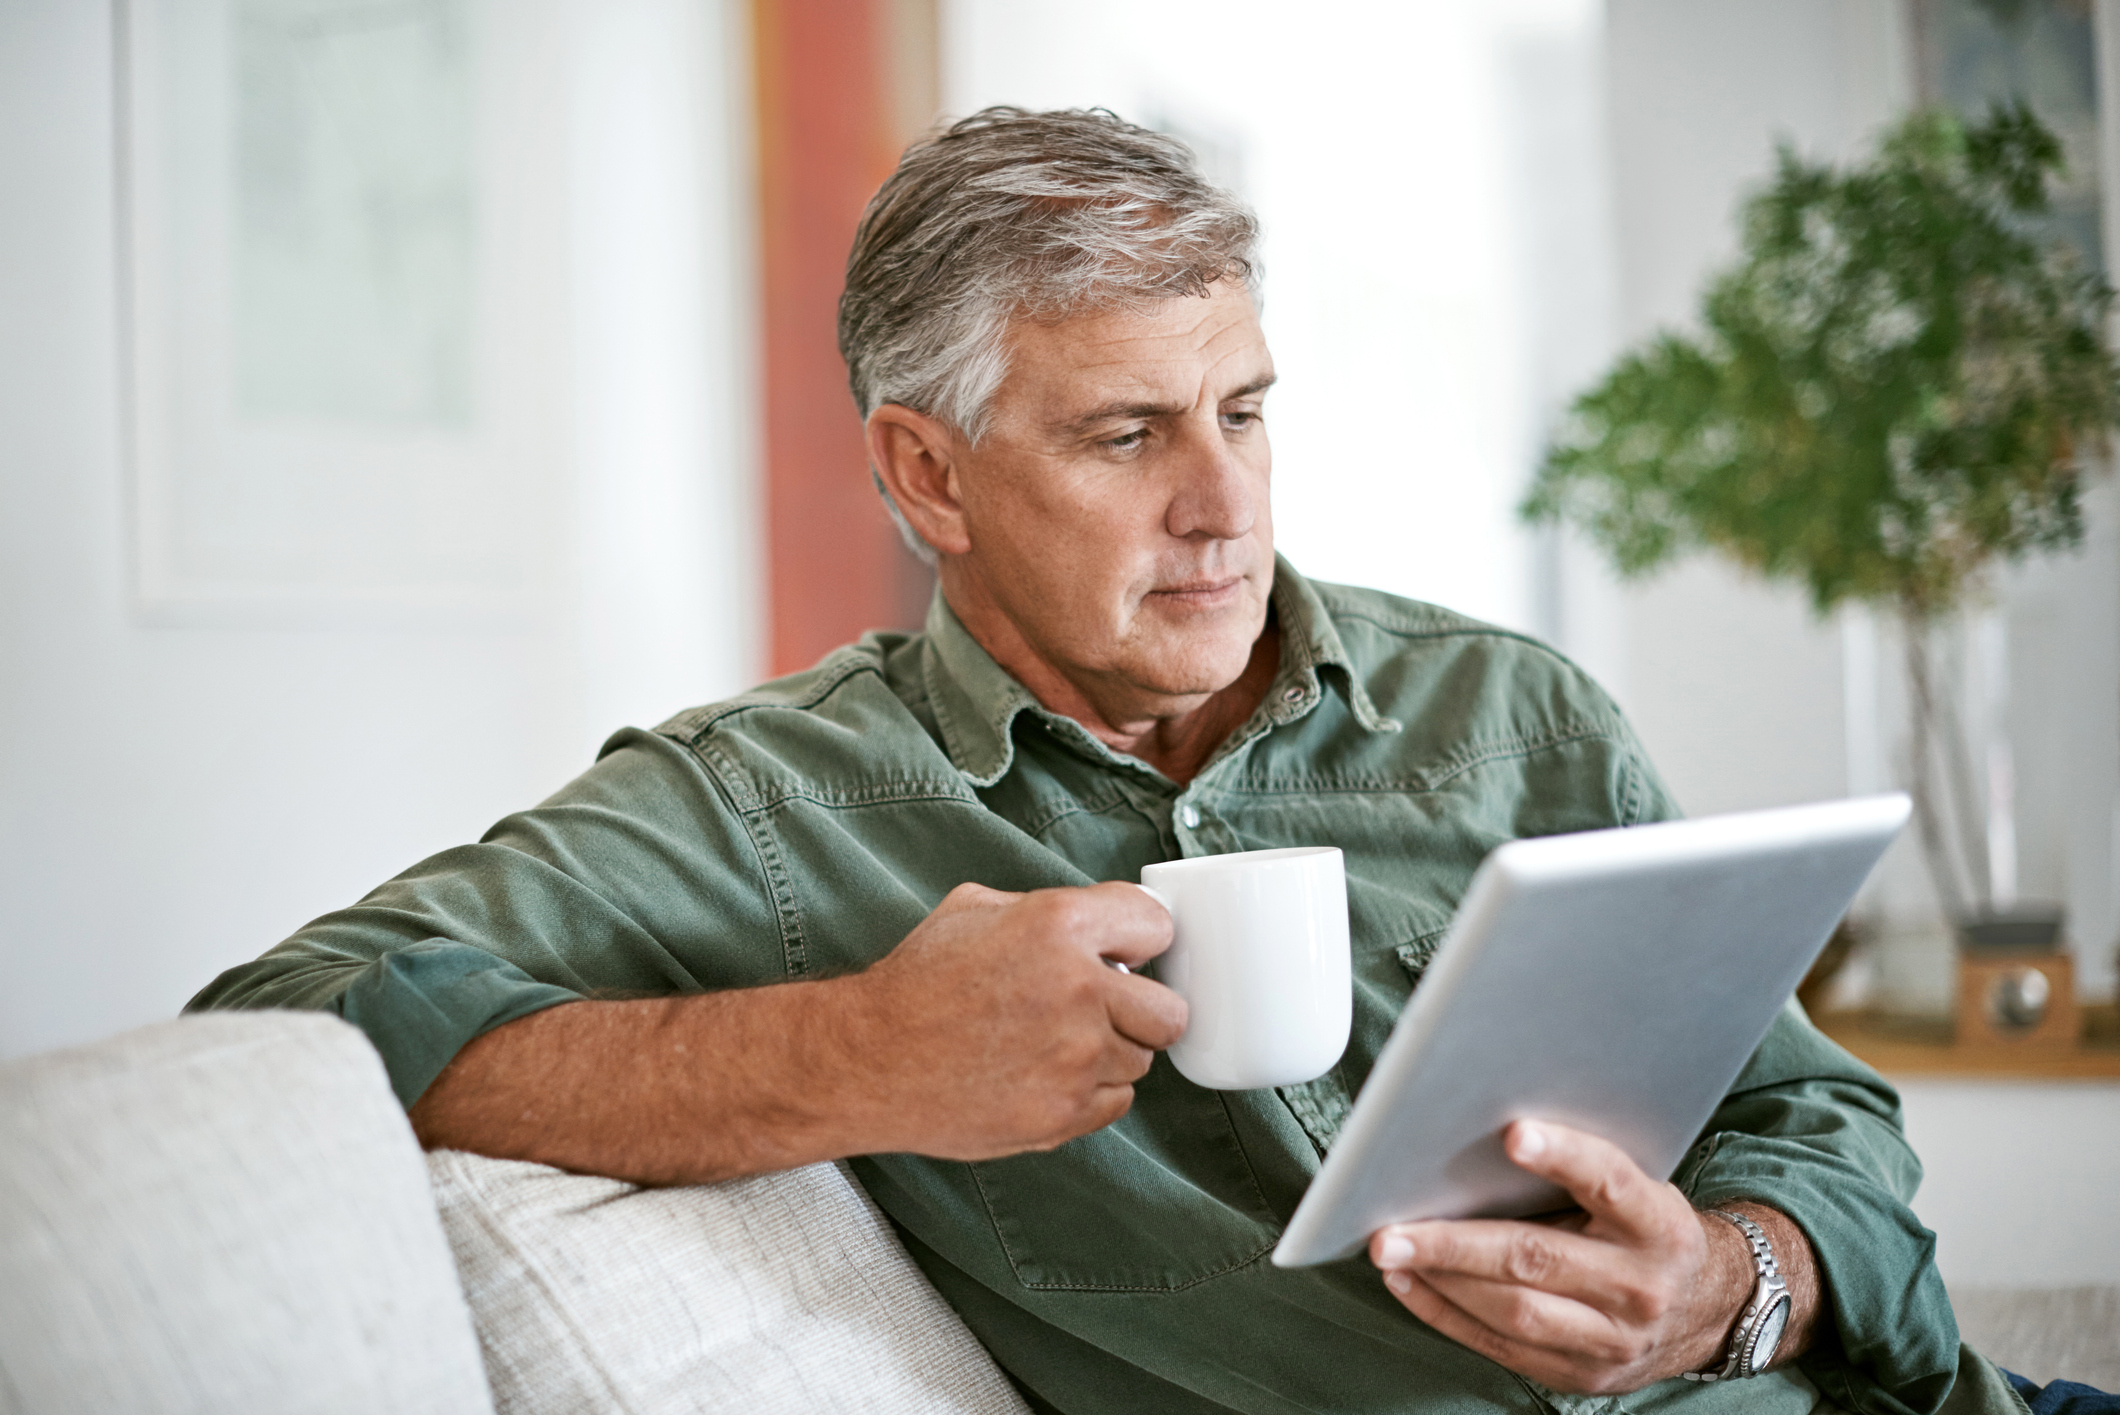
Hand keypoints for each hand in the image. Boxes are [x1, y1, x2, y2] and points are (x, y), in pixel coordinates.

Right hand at [834, 881, 1187, 1160]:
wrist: (867, 1061)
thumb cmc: (917, 984)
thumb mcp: (975, 909)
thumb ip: (1048, 910)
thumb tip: (1101, 925)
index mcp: (1059, 925)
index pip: (1157, 926)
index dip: (1137, 940)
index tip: (1123, 953)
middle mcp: (1079, 990)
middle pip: (1170, 1009)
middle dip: (1140, 1007)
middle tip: (1103, 1008)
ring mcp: (1076, 1059)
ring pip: (1142, 1060)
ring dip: (1111, 1051)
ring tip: (1055, 1043)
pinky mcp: (1064, 1113)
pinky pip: (1117, 1103)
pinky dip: (1091, 1091)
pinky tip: (1046, 1074)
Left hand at [1367, 1120, 1775, 1393]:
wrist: (1708, 1311)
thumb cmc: (1649, 1230)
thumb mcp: (1642, 1191)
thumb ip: (1583, 1172)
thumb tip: (1482, 1134)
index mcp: (1661, 1228)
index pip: (1612, 1185)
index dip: (1565, 1157)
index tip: (1513, 1133)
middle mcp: (1641, 1288)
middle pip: (1539, 1261)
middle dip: (1458, 1244)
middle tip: (1394, 1226)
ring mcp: (1612, 1341)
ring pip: (1515, 1312)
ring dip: (1442, 1281)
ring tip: (1391, 1251)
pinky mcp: (1582, 1374)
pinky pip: (1501, 1346)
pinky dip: (1446, 1313)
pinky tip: (1408, 1284)